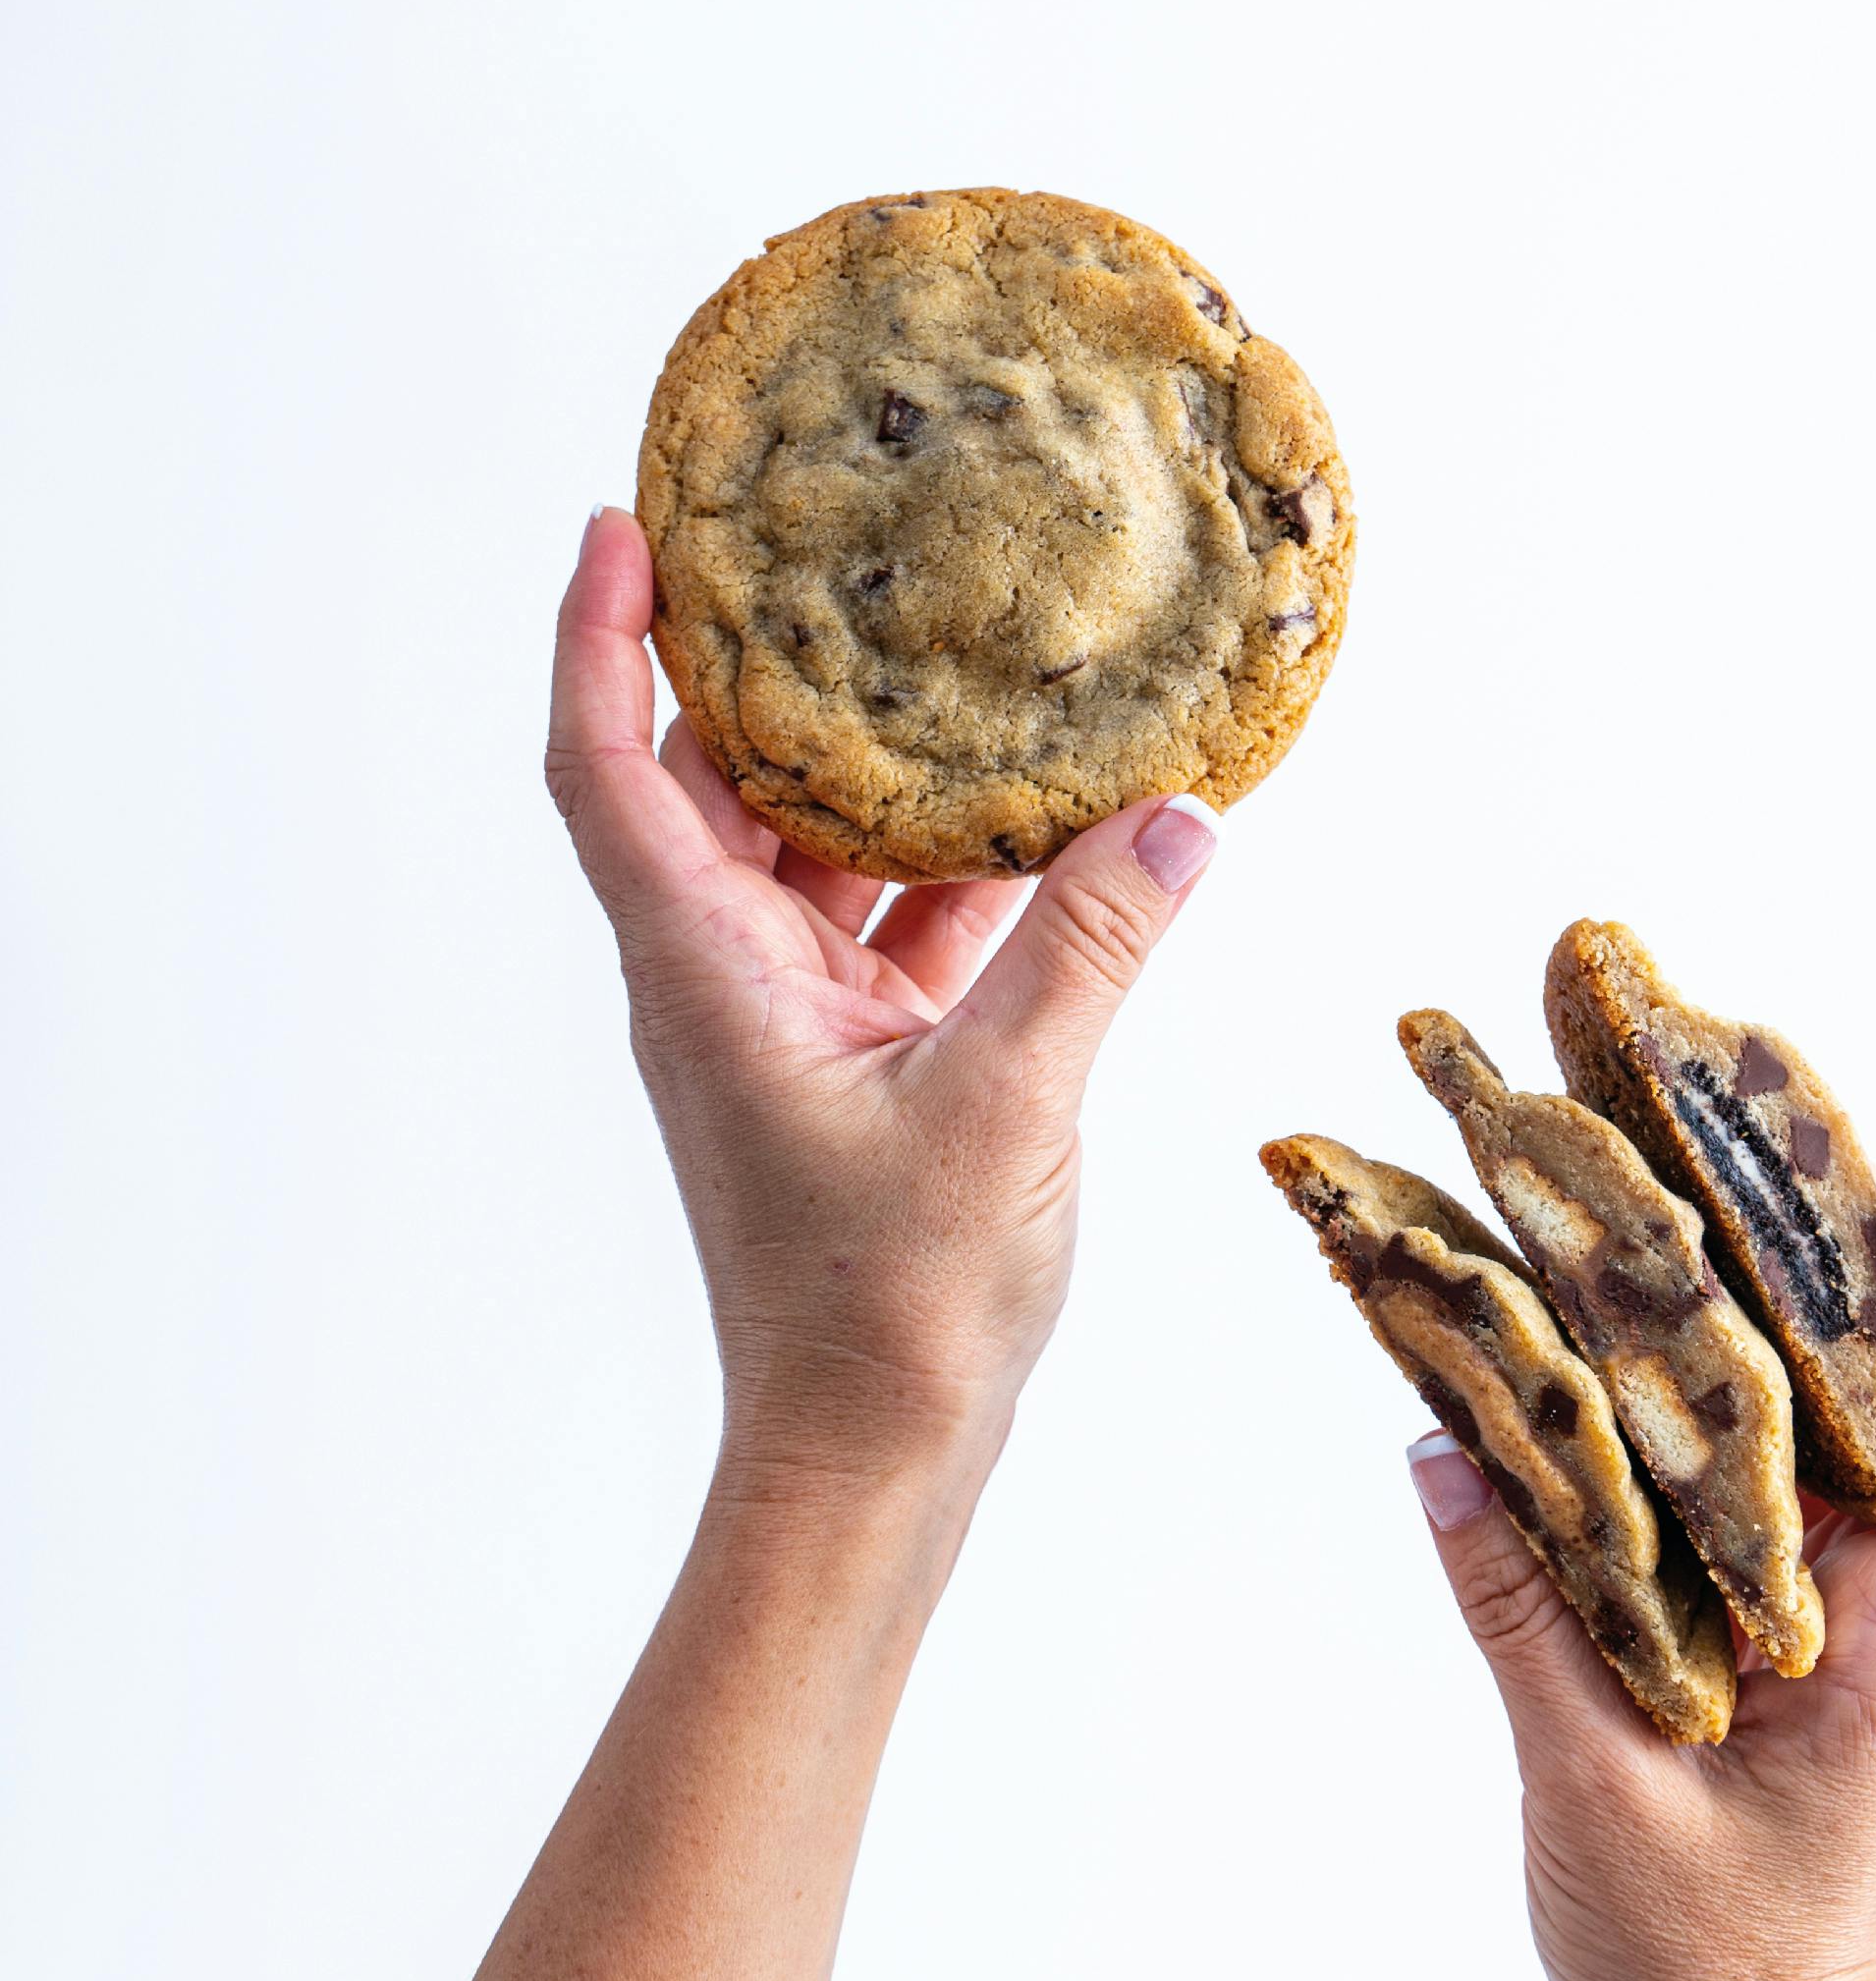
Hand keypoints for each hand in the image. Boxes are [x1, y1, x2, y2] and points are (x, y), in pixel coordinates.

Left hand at [547, 509, 1218, 1559]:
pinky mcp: (859, 1065)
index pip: (604, 770)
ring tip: (965, 666)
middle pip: (716, 788)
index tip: (622, 526)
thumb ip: (1087, 952)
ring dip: (887, 777)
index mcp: (706, 974)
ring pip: (822, 857)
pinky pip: (898, 931)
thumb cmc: (892, 1309)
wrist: (873, 1454)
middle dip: (766, 672)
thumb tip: (1173, 818)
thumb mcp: (1005, 1109)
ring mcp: (790, 1024)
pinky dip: (961, 877)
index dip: (597, 639)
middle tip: (832, 554)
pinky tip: (1053, 832)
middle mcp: (725, 981)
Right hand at [1407, 1160, 1875, 1980]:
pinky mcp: (1768, 1637)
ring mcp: (1834, 1620)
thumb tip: (1444, 1449)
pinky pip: (1752, 1487)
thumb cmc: (1702, 1974)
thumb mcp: (1597, 1791)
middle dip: (1865, 1254)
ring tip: (1688, 1193)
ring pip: (1838, 1429)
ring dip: (1784, 1312)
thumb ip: (1525, 1619)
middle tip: (1762, 1129)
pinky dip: (1703, 1403)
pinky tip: (1613, 1347)